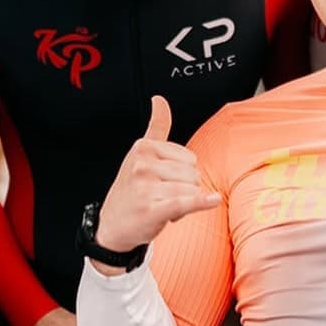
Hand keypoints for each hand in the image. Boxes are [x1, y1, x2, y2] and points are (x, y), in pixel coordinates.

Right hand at [96, 96, 219, 255]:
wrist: (113, 225)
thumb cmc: (131, 189)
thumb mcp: (140, 154)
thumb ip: (156, 126)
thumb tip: (160, 99)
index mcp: (143, 148)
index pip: (190, 158)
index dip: (184, 173)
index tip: (165, 181)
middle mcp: (142, 165)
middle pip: (193, 174)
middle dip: (185, 189)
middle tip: (163, 197)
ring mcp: (145, 188)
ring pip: (191, 190)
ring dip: (185, 204)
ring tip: (164, 207)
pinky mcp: (151, 210)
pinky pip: (185, 202)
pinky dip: (202, 202)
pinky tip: (212, 200)